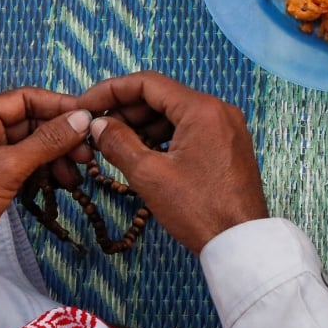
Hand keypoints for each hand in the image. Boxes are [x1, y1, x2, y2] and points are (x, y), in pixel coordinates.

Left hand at [0, 88, 92, 272]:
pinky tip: (61, 184)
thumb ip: (46, 141)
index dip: (56, 105)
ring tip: (75, 176)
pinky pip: (28, 169)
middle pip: (31, 123)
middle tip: (86, 153)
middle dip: (60, 137)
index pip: (23, 99)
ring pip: (32, 148)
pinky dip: (46, 174)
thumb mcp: (6, 167)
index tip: (87, 117)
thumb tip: (80, 120)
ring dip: (57, 158)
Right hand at [77, 71, 268, 254]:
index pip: (147, 83)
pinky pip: (189, 130)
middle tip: (96, 129)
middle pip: (161, 97)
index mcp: (202, 109)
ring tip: (113, 144)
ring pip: (174, 115)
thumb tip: (97, 124)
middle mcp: (218, 110)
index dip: (111, 90)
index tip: (87, 104)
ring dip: (142, 125)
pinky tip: (141, 154)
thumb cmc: (200, 210)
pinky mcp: (227, 146)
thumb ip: (118, 142)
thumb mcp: (149, 175)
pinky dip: (162, 137)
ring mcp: (226, 128)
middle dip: (125, 110)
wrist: (241, 244)